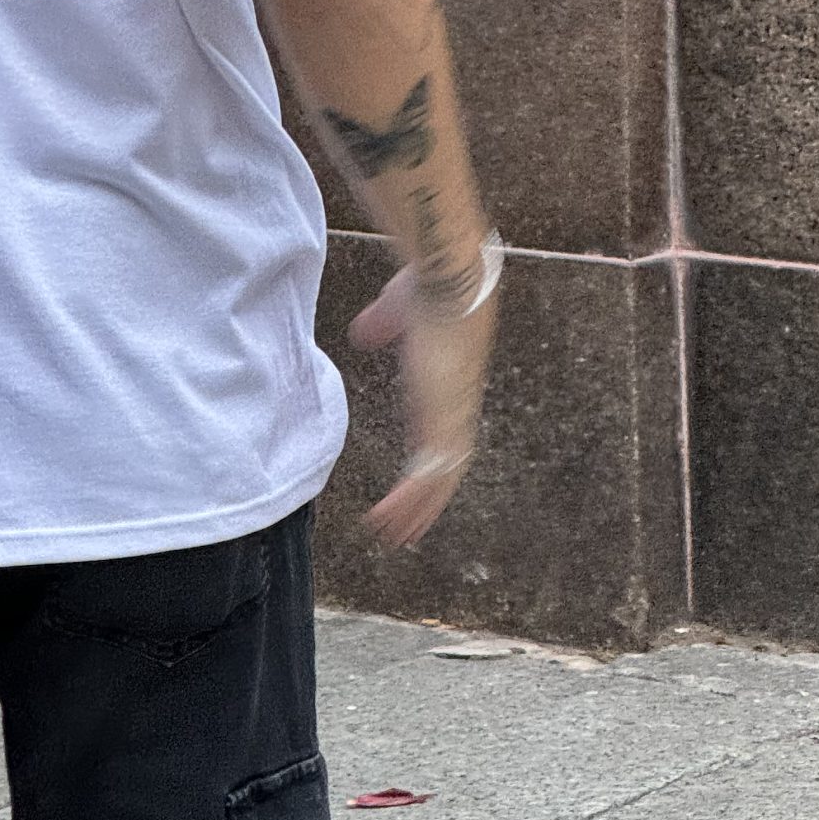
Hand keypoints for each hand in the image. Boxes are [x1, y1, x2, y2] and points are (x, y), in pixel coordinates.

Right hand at [349, 262, 494, 548]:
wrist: (449, 284)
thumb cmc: (427, 289)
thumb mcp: (395, 313)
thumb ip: (381, 326)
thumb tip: (364, 333)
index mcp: (446, 384)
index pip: (440, 436)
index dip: (427, 463)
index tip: (412, 482)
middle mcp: (455, 407)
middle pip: (445, 469)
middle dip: (427, 501)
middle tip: (407, 529)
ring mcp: (452, 417)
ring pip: (437, 481)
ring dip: (415, 510)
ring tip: (392, 535)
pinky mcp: (443, 421)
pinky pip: (427, 476)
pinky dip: (408, 502)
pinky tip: (389, 521)